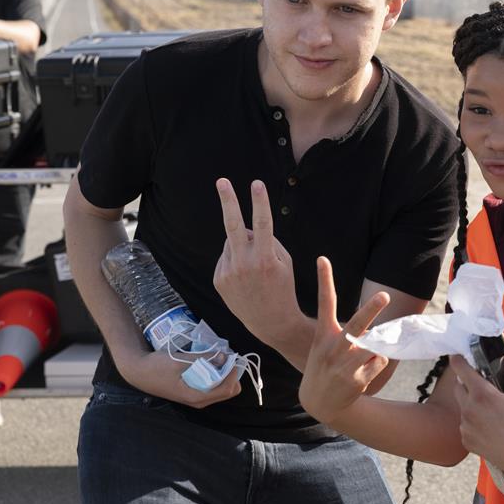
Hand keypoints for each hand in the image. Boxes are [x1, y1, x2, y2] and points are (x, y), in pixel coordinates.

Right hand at [118, 345, 242, 407]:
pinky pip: (213, 386)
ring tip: (216, 358)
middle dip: (231, 374)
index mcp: (197, 397)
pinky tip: (208, 363)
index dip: (233, 372)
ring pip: (222, 389)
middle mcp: (200, 401)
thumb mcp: (180, 361)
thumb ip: (203, 359)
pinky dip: (216, 375)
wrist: (138, 372)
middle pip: (229, 391)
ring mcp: (197, 398)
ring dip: (224, 373)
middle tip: (224, 357)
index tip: (229, 356)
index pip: (228, 389)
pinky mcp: (194, 392)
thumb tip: (224, 356)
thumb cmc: (156, 368)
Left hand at [213, 178, 301, 343]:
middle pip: (232, 225)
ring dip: (242, 245)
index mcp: (265, 259)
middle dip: (228, 201)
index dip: (259, 202)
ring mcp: (228, 272)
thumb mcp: (285, 264)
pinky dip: (236, 260)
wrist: (270, 323)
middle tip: (221, 181)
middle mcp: (243, 264)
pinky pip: (227, 258)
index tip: (256, 183)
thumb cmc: (284, 289)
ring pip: (232, 242)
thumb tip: (246, 229)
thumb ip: (267, 243)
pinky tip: (245, 277)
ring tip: (254, 267)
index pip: (262, 224)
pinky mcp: (219, 279)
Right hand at [298, 257, 390, 424]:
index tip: (322, 258)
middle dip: (371, 310)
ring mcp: (344, 365)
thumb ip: (344, 332)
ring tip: (359, 362)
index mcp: (324, 334)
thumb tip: (374, 329)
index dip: (324, 280)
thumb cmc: (326, 365)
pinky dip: (376, 365)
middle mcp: (333, 347)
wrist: (319, 402)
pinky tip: (362, 374)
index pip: (324, 302)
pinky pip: (379, 362)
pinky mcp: (356, 379)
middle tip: (385, 295)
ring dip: (374, 351)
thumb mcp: (324, 346)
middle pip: (356, 324)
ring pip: (374, 347)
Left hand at [451, 353, 503, 478]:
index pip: (462, 371)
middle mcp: (470, 411)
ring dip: (472, 403)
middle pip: (459, 388)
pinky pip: (465, 425)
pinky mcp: (468, 443)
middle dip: (467, 382)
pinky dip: (473, 421)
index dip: (458, 360)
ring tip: (493, 410)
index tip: (457, 355)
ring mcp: (467, 429)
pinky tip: (491, 425)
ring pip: (463, 407)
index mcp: (483, 396)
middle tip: (485, 384)